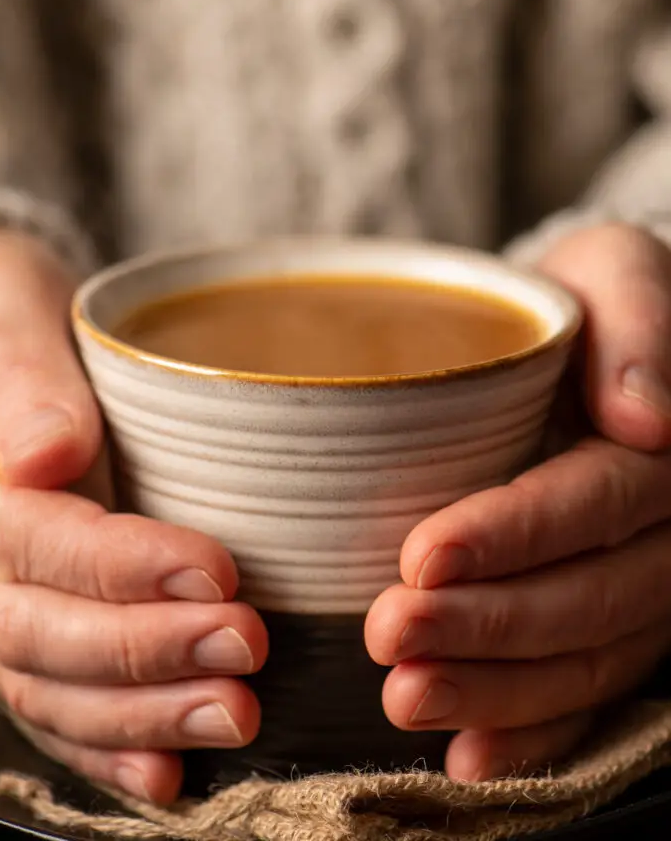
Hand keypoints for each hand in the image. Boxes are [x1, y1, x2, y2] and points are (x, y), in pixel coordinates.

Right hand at [0, 233, 266, 803]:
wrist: (8, 336)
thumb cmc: (15, 311)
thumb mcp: (13, 307)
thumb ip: (24, 377)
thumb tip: (46, 457)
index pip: (42, 542)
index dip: (124, 567)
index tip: (217, 572)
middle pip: (46, 631)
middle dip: (148, 651)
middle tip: (247, 649)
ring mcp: (4, 608)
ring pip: (54, 687)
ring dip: (144, 714)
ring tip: (236, 715)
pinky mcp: (38, 632)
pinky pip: (57, 710)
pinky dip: (111, 750)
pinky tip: (171, 774)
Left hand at [365, 224, 670, 780]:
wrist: (585, 336)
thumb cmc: (588, 299)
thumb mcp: (614, 271)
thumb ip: (641, 323)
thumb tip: (649, 419)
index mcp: (662, 451)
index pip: (594, 501)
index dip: (515, 536)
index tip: (423, 556)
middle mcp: (666, 530)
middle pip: (586, 595)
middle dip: (487, 627)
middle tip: (388, 638)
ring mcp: (645, 584)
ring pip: (584, 657)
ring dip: (495, 690)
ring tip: (403, 700)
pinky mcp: (616, 618)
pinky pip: (588, 690)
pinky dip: (530, 730)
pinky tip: (468, 758)